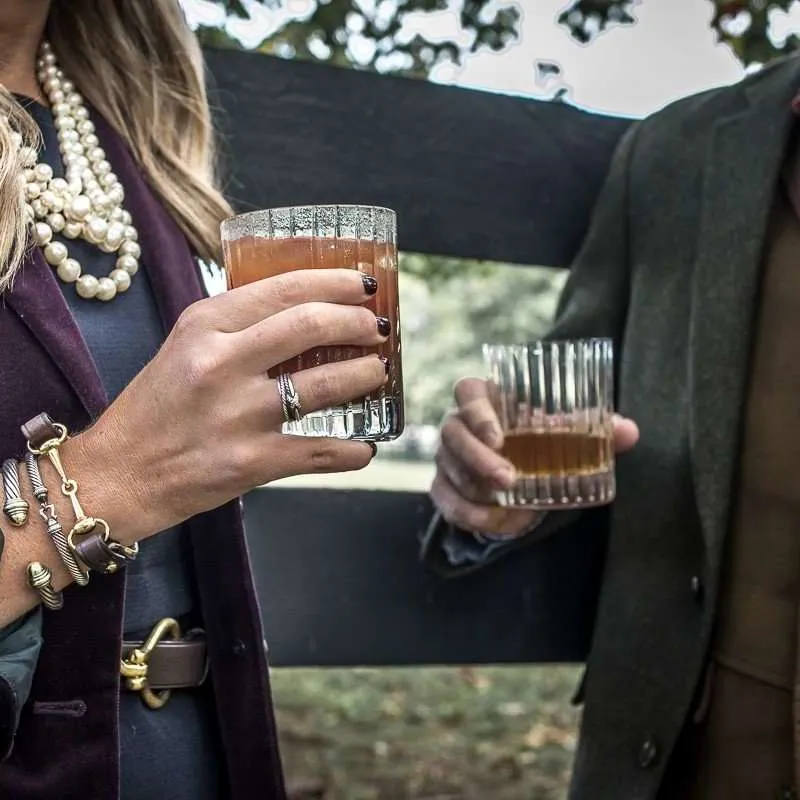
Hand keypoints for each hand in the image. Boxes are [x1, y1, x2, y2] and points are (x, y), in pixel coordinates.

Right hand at [68, 268, 388, 541]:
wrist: (118, 475)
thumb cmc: (156, 409)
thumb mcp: (185, 347)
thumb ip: (238, 327)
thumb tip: (309, 312)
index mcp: (204, 325)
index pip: (284, 288)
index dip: (334, 283)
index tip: (362, 286)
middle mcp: (220, 364)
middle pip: (310, 326)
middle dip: (357, 323)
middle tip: (375, 329)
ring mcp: (238, 415)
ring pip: (326, 385)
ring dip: (365, 376)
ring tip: (377, 373)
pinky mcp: (251, 462)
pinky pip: (322, 451)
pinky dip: (354, 450)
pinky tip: (365, 446)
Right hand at [431, 377, 639, 536]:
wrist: (514, 467)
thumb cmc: (537, 438)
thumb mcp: (564, 432)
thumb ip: (596, 430)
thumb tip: (629, 431)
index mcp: (484, 398)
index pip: (467, 392)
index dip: (478, 413)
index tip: (499, 438)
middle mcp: (457, 424)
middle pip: (452, 435)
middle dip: (478, 460)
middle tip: (508, 480)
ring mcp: (446, 457)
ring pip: (450, 472)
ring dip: (479, 493)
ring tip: (512, 507)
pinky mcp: (443, 487)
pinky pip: (447, 503)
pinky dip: (472, 516)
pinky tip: (500, 522)